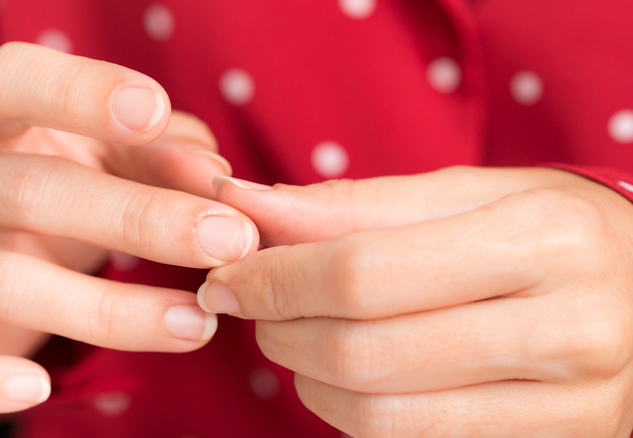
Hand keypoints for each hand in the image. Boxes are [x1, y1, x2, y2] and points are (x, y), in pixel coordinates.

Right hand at [0, 43, 257, 413]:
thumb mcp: (114, 151)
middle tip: (229, 240)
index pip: (12, 82)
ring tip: (198, 323)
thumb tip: (218, 182)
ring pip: (6, 283)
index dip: (79, 91)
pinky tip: (38, 389)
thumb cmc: (67, 178)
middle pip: (30, 191)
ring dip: (111, 309)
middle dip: (139, 218)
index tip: (153, 110)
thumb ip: (164, 153)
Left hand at [201, 167, 632, 436]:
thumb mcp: (469, 195)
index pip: (363, 270)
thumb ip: (357, 204)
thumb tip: (251, 205)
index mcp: (541, 239)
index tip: (226, 274)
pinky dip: (351, 414)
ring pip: (379, 415)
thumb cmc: (551, 231)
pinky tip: (346, 376)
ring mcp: (568, 407)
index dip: (274, 278)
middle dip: (279, 329)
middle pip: (362, 351)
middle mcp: (566, 329)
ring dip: (306, 379)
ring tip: (297, 338)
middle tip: (255, 304)